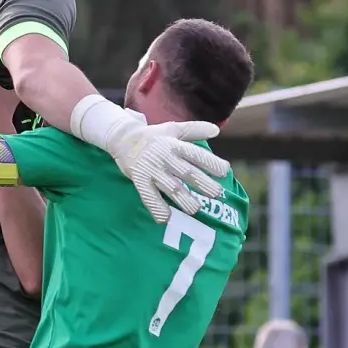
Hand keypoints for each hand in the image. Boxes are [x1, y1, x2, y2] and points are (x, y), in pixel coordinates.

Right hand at [103, 117, 229, 222]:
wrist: (123, 138)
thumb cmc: (153, 135)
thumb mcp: (174, 129)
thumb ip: (195, 130)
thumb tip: (217, 129)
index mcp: (175, 145)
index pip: (196, 154)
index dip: (210, 162)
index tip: (225, 171)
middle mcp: (165, 158)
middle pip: (186, 172)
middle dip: (202, 183)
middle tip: (217, 194)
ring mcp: (152, 170)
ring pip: (170, 187)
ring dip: (183, 199)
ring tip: (195, 209)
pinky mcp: (140, 180)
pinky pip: (148, 195)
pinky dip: (155, 207)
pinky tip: (165, 218)